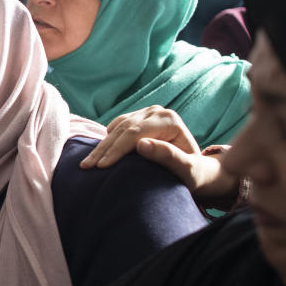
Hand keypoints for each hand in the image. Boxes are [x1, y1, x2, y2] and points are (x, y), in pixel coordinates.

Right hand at [79, 105, 238, 206]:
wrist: (198, 171)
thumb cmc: (195, 174)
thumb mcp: (187, 170)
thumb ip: (168, 157)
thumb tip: (141, 145)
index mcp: (169, 120)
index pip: (135, 133)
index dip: (116, 150)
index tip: (102, 167)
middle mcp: (156, 112)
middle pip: (122, 129)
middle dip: (103, 150)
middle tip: (86, 167)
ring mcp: (146, 114)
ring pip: (116, 128)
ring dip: (100, 147)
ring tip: (86, 164)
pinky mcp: (138, 119)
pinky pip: (116, 127)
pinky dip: (105, 140)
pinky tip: (97, 154)